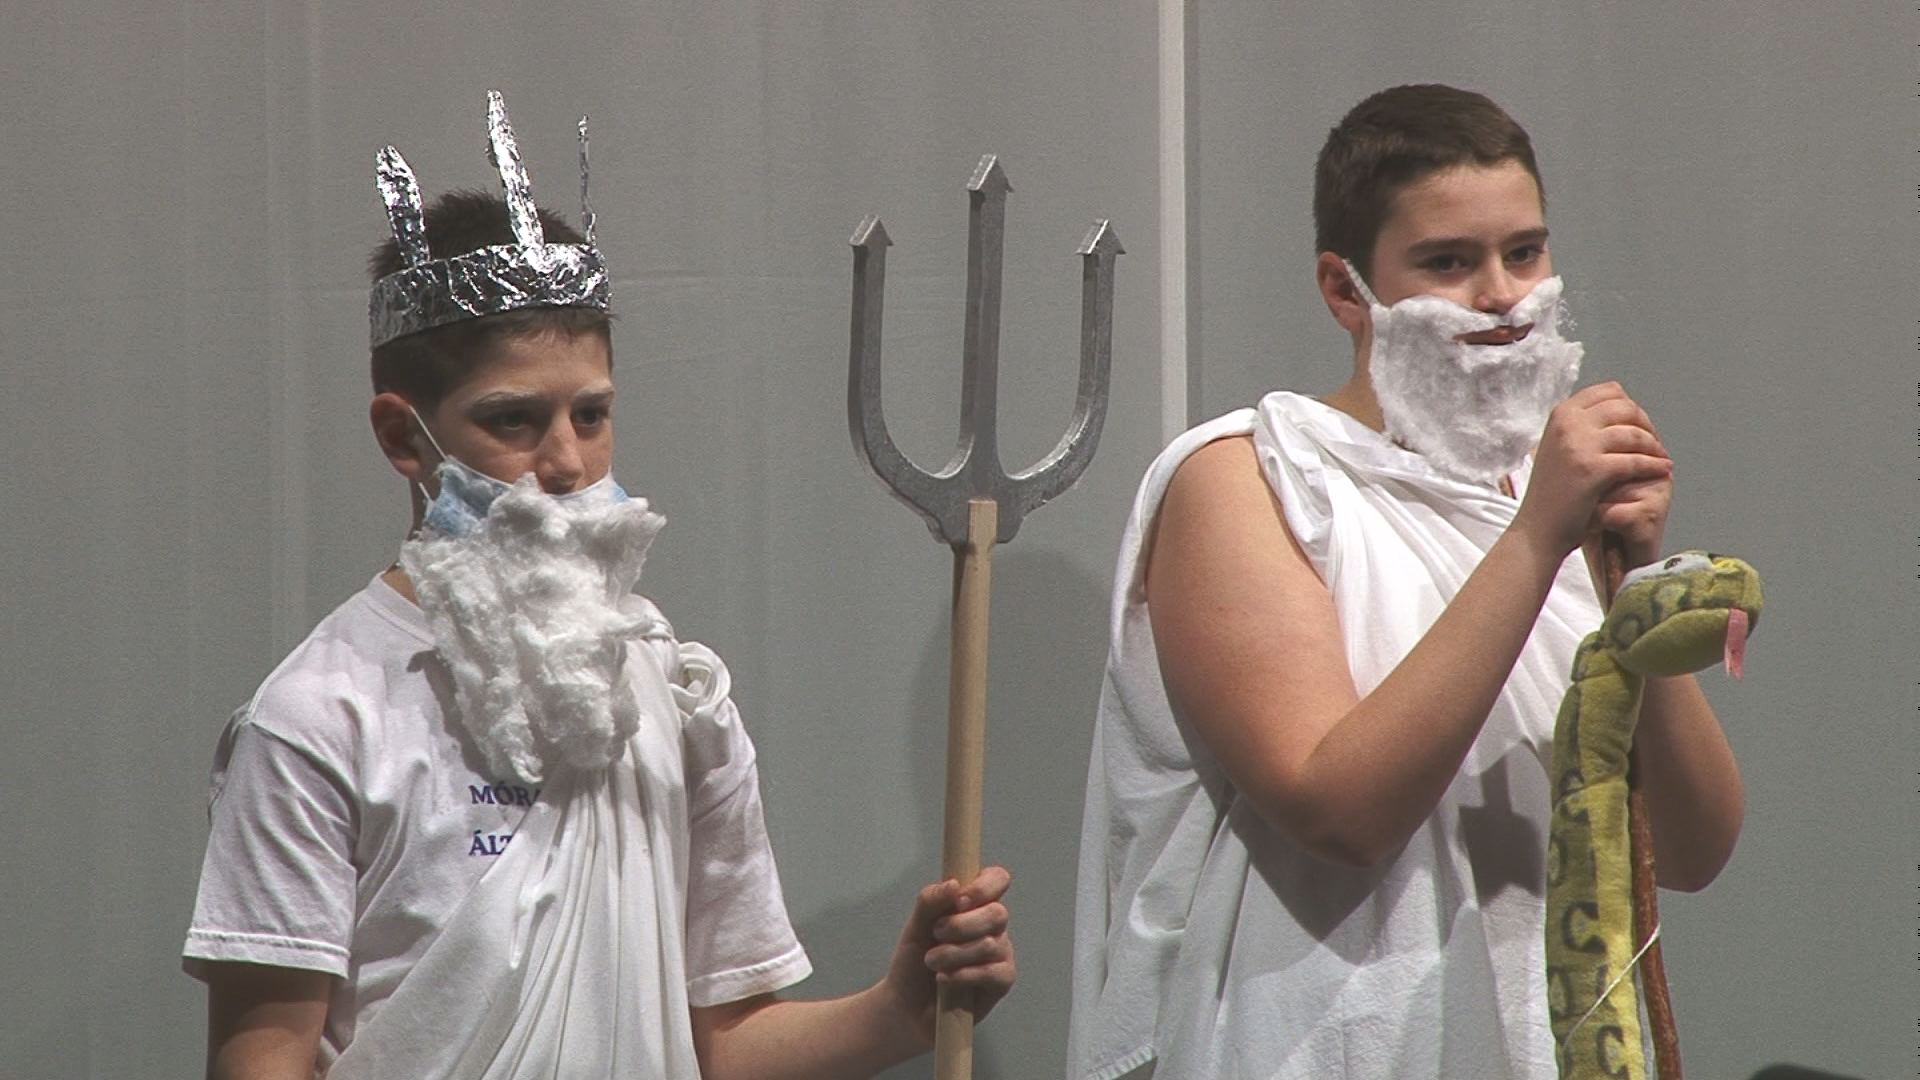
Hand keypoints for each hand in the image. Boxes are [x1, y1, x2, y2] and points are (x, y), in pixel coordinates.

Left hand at [881, 866, 1015, 1047]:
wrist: (906, 1007)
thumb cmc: (913, 962)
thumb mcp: (915, 926)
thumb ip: (931, 900)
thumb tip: (954, 884)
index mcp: (974, 903)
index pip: (996, 879)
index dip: (983, 887)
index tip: (958, 902)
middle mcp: (992, 925)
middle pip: (997, 913)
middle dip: (961, 926)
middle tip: (936, 935)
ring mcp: (1000, 952)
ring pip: (990, 944)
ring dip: (953, 954)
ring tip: (932, 963)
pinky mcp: (1002, 980)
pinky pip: (994, 972)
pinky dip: (965, 975)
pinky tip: (945, 980)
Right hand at [1514, 382, 1671, 558]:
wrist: (1538, 529)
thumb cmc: (1554, 493)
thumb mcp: (1561, 447)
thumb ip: (1584, 427)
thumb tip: (1624, 410)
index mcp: (1561, 414)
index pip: (1610, 392)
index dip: (1631, 408)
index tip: (1640, 427)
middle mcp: (1568, 423)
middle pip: (1625, 408)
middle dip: (1646, 425)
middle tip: (1655, 445)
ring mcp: (1578, 444)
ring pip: (1633, 434)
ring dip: (1654, 447)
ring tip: (1661, 459)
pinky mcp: (1592, 469)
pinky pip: (1635, 461)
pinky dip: (1653, 466)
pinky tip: (1662, 471)